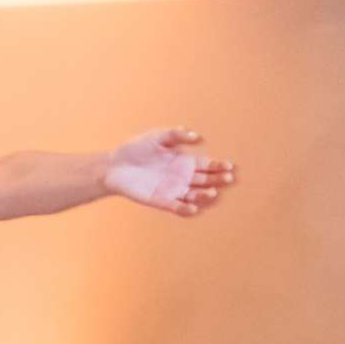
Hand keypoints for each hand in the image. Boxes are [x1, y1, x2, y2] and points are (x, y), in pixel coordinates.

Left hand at [105, 127, 235, 216]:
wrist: (115, 165)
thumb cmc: (136, 148)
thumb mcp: (158, 137)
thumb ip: (176, 135)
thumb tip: (196, 136)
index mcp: (183, 161)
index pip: (206, 165)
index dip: (218, 166)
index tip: (229, 166)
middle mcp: (181, 177)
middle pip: (204, 181)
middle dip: (217, 180)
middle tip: (228, 179)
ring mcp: (172, 190)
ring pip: (193, 195)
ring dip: (203, 196)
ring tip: (212, 193)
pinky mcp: (160, 200)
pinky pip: (175, 207)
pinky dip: (184, 209)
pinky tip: (193, 208)